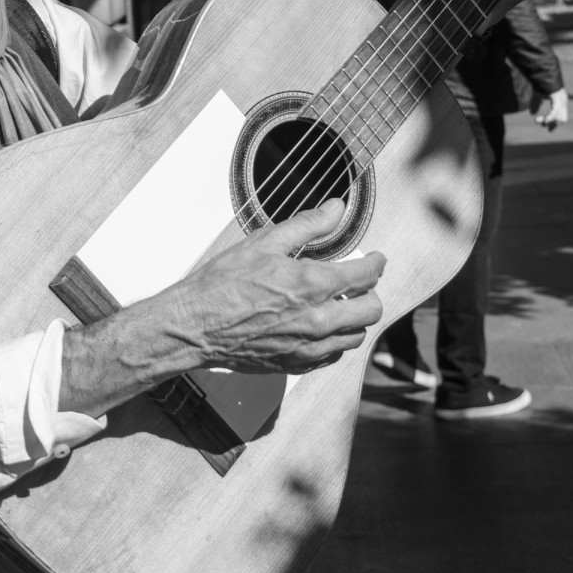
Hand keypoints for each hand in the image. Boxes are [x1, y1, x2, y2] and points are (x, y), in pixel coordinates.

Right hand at [171, 199, 385, 373]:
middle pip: (371, 311)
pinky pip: (334, 355)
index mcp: (312, 284)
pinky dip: (336, 339)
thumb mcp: (265, 241)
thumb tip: (336, 208)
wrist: (196, 326)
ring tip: (340, 303)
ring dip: (355, 318)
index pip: (366, 276)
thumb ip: (308, 225)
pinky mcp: (297, 364)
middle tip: (360, 282)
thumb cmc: (223, 284)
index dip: (376, 264)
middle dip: (371, 292)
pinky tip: (321, 324)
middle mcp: (317, 319)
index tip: (375, 259)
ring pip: (356, 336)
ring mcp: (309, 346)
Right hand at [535, 87, 567, 128]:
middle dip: (552, 124)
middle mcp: (563, 101)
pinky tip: (544, 120)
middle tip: (542, 124)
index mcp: (561, 101)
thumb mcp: (537, 96)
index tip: (540, 123)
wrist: (540, 73)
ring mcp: (561, 100)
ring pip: (559, 118)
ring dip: (548, 121)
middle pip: (562, 119)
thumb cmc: (540, 83)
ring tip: (538, 120)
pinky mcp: (557, 98)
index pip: (561, 117)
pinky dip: (549, 117)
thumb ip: (535, 104)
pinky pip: (555, 112)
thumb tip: (532, 113)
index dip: (552, 122)